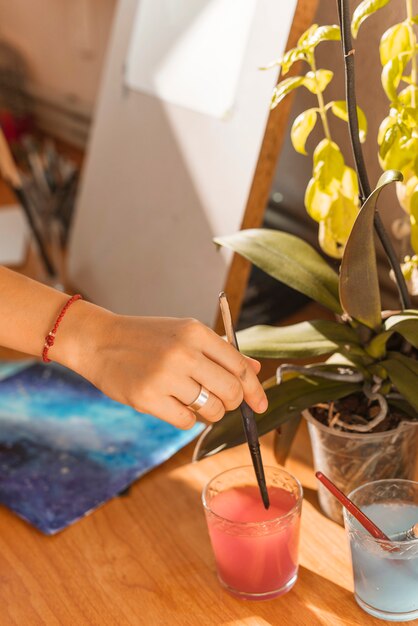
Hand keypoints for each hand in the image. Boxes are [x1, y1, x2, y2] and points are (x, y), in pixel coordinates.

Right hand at [55, 303, 267, 428]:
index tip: (261, 405)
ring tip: (191, 400)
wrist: (99, 341)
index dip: (255, 389)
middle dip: (232, 403)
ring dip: (209, 412)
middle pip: (231, 391)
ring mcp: (166, 376)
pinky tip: (172, 404)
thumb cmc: (146, 338)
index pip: (239, 366)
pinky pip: (186, 421)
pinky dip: (186, 418)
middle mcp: (184, 352)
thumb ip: (220, 351)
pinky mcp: (148, 398)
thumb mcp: (184, 334)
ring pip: (211, 409)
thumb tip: (254, 368)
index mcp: (196, 332)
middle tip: (220, 402)